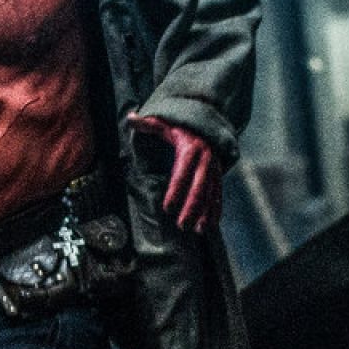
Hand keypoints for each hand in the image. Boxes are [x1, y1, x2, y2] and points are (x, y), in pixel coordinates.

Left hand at [128, 113, 220, 233]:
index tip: (166, 207)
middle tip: (181, 225)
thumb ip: (148, 124)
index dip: (175, 191)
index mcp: (190, 149)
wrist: (208, 125)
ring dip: (205, 213)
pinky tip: (210, 226)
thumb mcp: (165, 123)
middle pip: (199, 188)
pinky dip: (216, 211)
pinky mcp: (219, 175)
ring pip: (211, 194)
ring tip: (197, 231)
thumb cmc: (181, 127)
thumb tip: (130, 118)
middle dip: (191, 208)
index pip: (181, 173)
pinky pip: (219, 194)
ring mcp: (214, 169)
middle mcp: (205, 160)